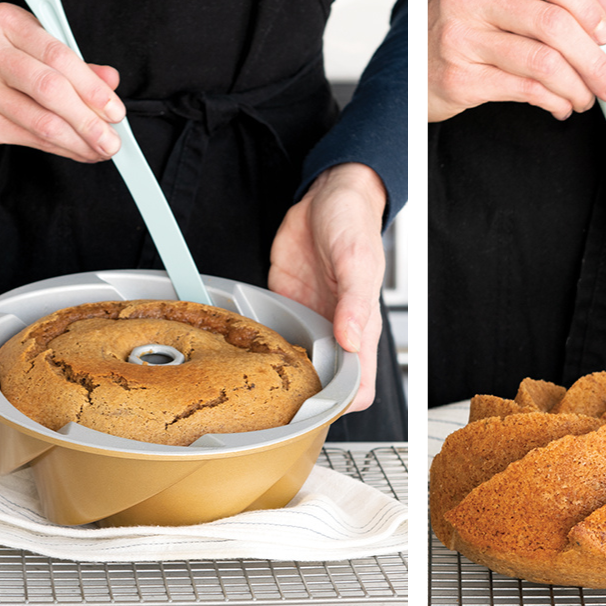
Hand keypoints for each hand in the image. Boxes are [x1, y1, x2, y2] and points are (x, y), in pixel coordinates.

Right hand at [0, 2, 125, 160]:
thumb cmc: (2, 66)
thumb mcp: (37, 52)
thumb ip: (76, 65)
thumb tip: (110, 80)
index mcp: (6, 22)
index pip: (59, 56)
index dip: (93, 88)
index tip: (115, 110)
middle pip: (51, 89)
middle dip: (89, 120)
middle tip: (111, 139)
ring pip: (42, 121)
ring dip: (80, 141)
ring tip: (100, 149)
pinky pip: (31, 139)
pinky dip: (63, 149)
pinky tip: (79, 151)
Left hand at [269, 163, 388, 413]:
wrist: (327, 196)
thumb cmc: (354, 225)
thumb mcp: (357, 261)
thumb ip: (356, 304)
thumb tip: (353, 341)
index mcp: (362, 329)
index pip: (359, 387)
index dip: (342, 404)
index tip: (316, 409)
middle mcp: (336, 331)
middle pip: (322, 385)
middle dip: (301, 399)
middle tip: (269, 406)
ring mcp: (310, 321)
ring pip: (296, 366)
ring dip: (277, 376)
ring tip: (248, 385)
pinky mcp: (286, 307)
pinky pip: (273, 337)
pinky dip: (259, 346)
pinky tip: (243, 350)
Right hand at [428, 0, 605, 121]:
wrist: (408, 68)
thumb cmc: (459, 30)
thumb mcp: (500, 0)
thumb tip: (601, 5)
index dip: (585, 5)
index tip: (604, 33)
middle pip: (552, 23)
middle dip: (593, 59)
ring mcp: (460, 38)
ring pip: (544, 62)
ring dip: (577, 87)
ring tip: (585, 96)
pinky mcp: (460, 78)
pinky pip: (526, 90)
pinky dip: (554, 101)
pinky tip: (559, 104)